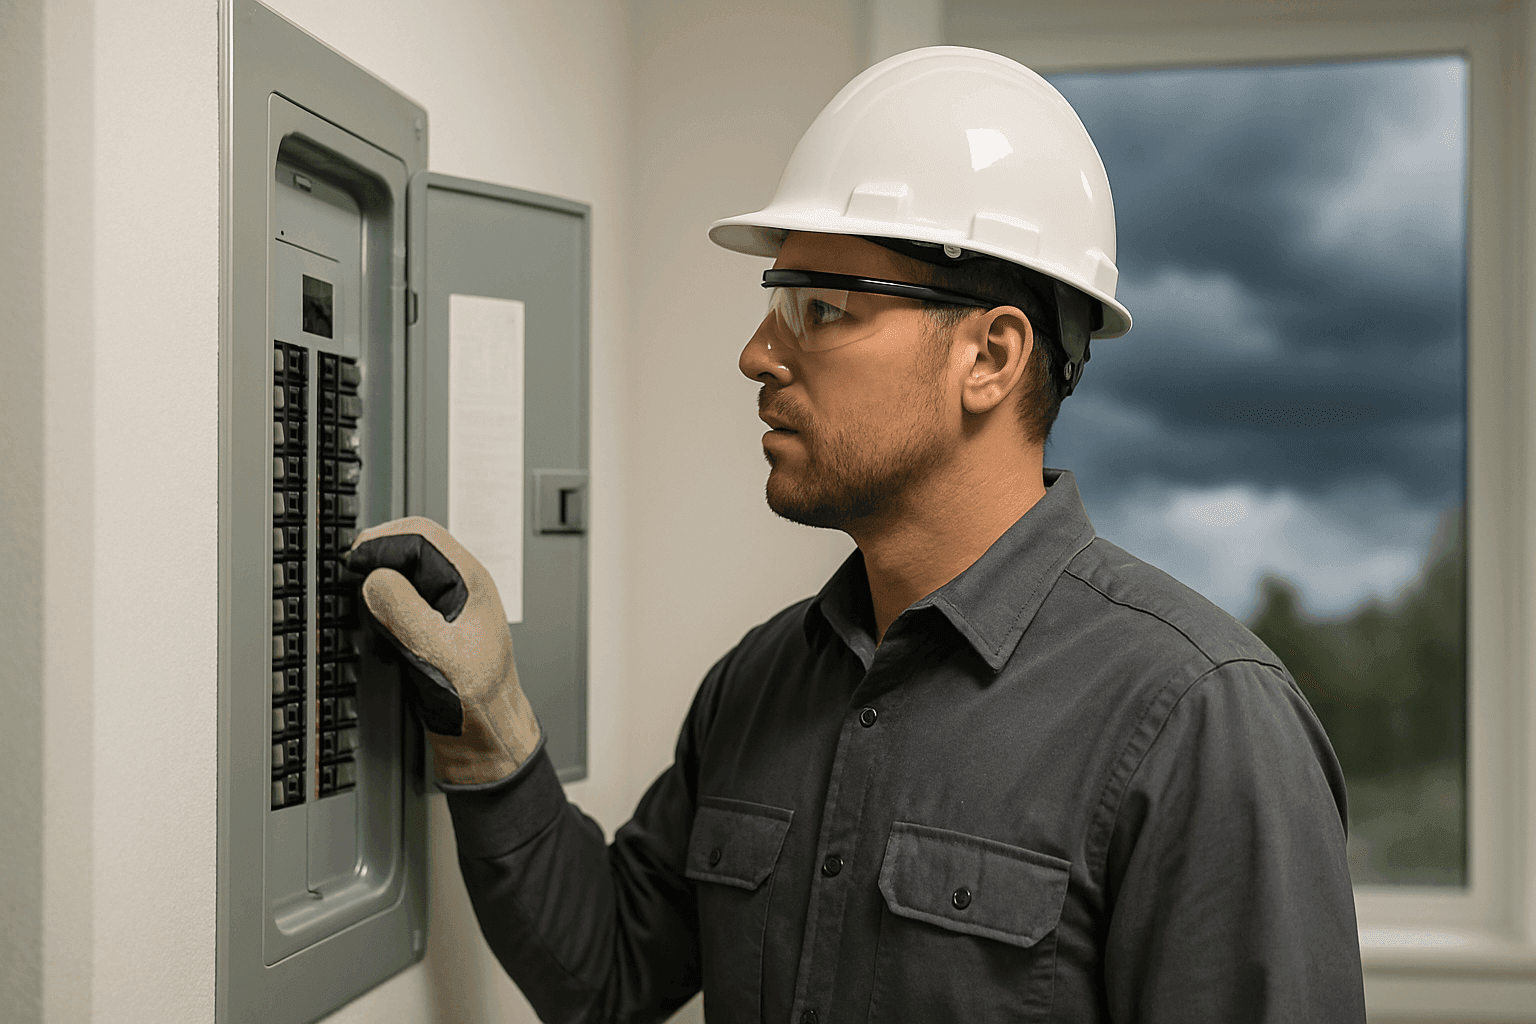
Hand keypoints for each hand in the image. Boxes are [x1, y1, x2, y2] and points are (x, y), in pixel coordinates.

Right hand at [347, 517, 540, 784]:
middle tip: (351, 586)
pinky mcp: (430, 629)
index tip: (354, 563)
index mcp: (470, 582)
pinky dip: (381, 617)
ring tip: (374, 624)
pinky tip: (383, 644)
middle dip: (376, 564)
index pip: (422, 536)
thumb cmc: (477, 701)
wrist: (484, 738)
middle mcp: (458, 588)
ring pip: (399, 576)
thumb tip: (374, 580)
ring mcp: (444, 607)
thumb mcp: (437, 652)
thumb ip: (405, 612)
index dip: (383, 543)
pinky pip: (397, 606)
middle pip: (408, 549)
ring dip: (377, 593)